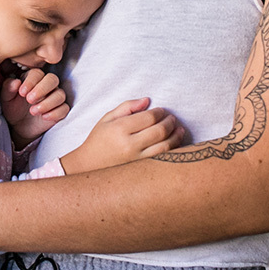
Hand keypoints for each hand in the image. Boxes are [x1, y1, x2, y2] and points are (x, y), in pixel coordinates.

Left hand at [0, 68, 69, 146]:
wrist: (19, 126)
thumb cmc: (14, 108)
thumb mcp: (7, 99)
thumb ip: (9, 88)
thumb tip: (16, 81)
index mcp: (34, 79)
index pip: (37, 73)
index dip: (31, 81)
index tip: (22, 93)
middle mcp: (47, 86)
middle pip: (53, 79)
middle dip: (42, 89)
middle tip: (29, 100)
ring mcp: (55, 98)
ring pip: (60, 95)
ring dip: (47, 103)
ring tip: (33, 111)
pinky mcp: (60, 111)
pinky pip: (64, 109)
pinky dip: (55, 113)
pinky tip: (44, 117)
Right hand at [60, 98, 186, 174]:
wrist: (89, 165)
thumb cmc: (99, 139)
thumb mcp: (108, 118)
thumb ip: (127, 107)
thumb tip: (147, 100)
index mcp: (120, 129)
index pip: (148, 117)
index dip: (159, 112)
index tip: (161, 110)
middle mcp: (129, 145)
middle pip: (159, 131)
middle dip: (170, 122)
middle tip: (172, 118)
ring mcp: (137, 159)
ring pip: (165, 146)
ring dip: (176, 136)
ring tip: (179, 129)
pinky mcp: (141, 169)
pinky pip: (163, 159)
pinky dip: (173, 150)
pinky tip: (175, 143)